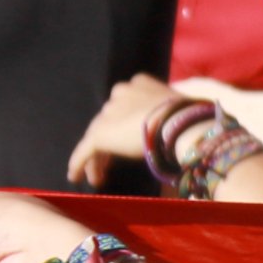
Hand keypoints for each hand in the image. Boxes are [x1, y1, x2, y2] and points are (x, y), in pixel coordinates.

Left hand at [70, 76, 189, 185]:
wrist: (178, 123)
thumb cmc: (187, 117)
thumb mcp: (179, 111)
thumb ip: (170, 118)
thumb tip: (181, 132)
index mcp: (140, 84)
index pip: (125, 104)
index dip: (123, 122)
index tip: (126, 139)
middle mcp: (121, 94)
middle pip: (109, 120)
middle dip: (108, 141)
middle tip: (108, 164)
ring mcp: (109, 113)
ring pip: (97, 136)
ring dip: (96, 158)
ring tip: (97, 178)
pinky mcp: (100, 133)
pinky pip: (84, 150)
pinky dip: (78, 163)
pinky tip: (75, 177)